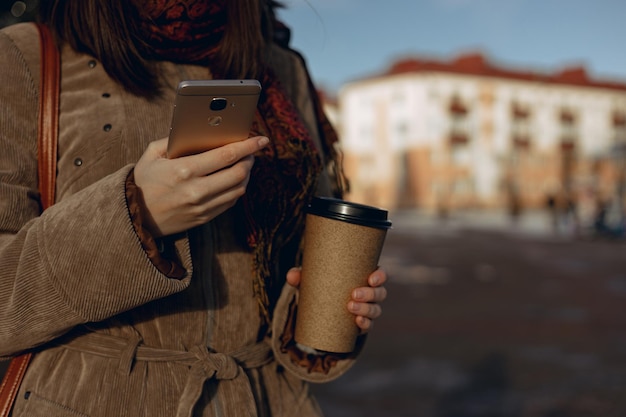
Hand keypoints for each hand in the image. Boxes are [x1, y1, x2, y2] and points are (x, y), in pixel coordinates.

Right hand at [134, 136, 268, 236]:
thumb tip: (199, 129)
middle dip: (250, 159)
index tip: (261, 139)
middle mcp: (196, 190)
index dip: (248, 146)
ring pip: (239, 189)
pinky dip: (238, 188)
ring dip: (247, 175)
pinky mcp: (204, 218)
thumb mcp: (152, 155)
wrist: (135, 217)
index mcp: (184, 170)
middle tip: (251, 151)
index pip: (227, 155)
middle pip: (239, 173)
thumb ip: (174, 140)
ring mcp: (202, 206)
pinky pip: (230, 202)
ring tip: (245, 163)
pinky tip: (236, 179)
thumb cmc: (144, 181)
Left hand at [286, 267, 387, 332]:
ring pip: (375, 310)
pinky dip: (365, 324)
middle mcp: (370, 294)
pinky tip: (358, 323)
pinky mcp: (360, 324)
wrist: (320, 307)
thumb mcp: (312, 279)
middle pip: (380, 294)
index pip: (381, 275)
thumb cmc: (321, 285)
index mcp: (364, 277)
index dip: (381, 276)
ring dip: (367, 310)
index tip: (371, 278)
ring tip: (350, 308)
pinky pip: (368, 325)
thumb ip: (301, 275)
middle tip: (353, 294)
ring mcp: (367, 310)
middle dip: (370, 294)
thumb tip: (292, 275)